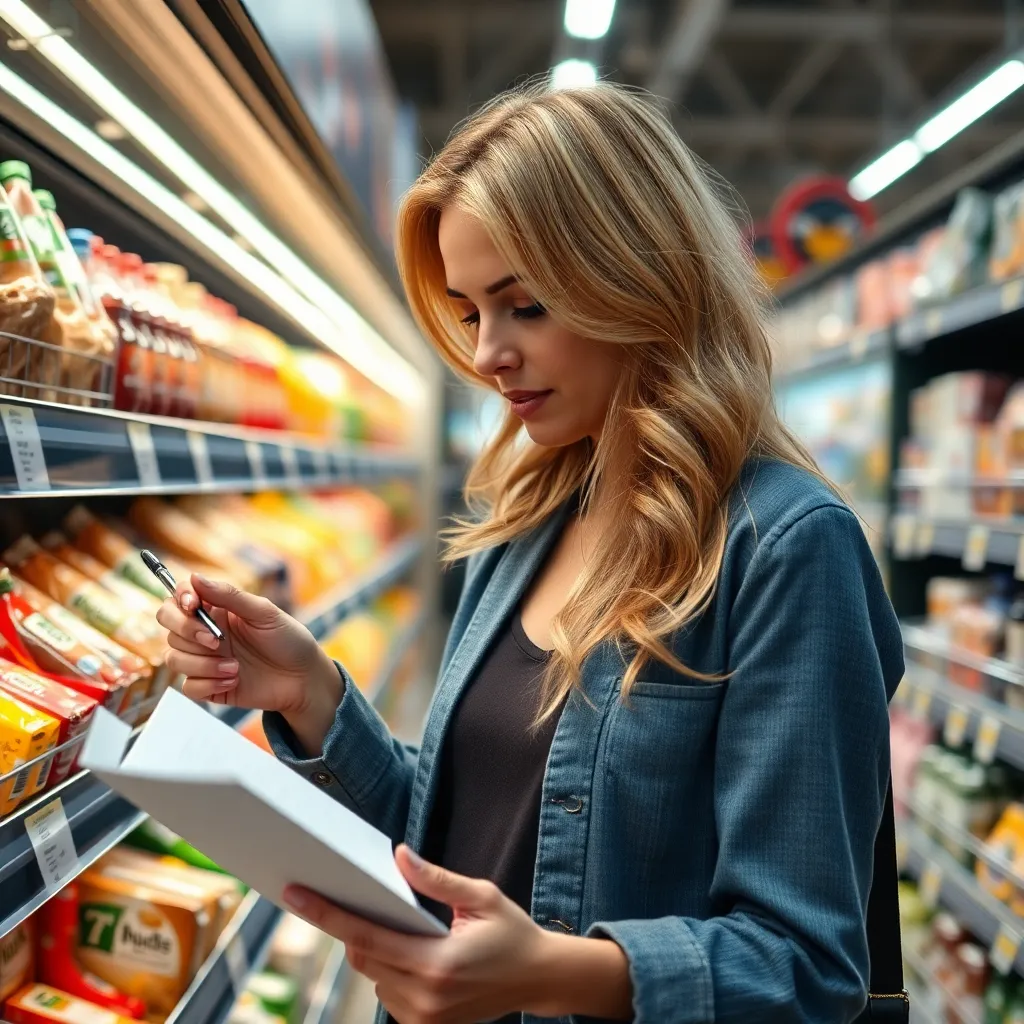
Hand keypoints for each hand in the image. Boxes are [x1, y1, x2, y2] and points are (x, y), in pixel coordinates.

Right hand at [156, 575, 339, 721]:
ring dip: (204, 664)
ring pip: (174, 657)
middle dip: (188, 632)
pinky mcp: (208, 686)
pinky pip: (188, 686)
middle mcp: (205, 633)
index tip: (193, 605)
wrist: (304, 679)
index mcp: (217, 610)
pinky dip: (209, 684)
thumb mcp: (264, 613)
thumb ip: (230, 596)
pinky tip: (234, 681)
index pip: (179, 599)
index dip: (179, 599)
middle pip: (169, 626)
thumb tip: (194, 577)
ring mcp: (205, 660)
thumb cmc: (289, 640)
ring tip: (236, 668)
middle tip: (218, 641)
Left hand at [284, 846, 557, 1023]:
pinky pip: (388, 993)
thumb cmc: (512, 933)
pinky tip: (412, 952)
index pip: (367, 936)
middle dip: (351, 926)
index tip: (297, 894)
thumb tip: (400, 856)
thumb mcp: (481, 897)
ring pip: (373, 977)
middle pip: (362, 957)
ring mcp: (424, 1018)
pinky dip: (389, 970)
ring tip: (400, 926)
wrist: (538, 978)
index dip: (328, 914)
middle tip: (349, 895)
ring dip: (373, 950)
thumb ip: (436, 879)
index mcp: (438, 962)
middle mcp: (425, 997)